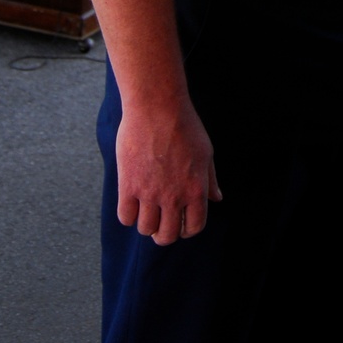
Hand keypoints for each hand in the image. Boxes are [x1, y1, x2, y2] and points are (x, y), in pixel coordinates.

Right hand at [115, 99, 222, 244]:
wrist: (157, 106)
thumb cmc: (184, 125)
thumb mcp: (206, 152)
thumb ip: (210, 180)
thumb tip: (217, 198)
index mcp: (196, 189)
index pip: (194, 227)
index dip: (187, 230)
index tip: (180, 223)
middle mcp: (174, 196)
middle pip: (167, 236)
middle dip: (164, 234)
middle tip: (160, 224)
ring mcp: (150, 193)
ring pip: (145, 229)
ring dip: (146, 225)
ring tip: (146, 211)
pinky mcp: (128, 185)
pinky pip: (125, 217)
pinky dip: (128, 215)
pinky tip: (131, 203)